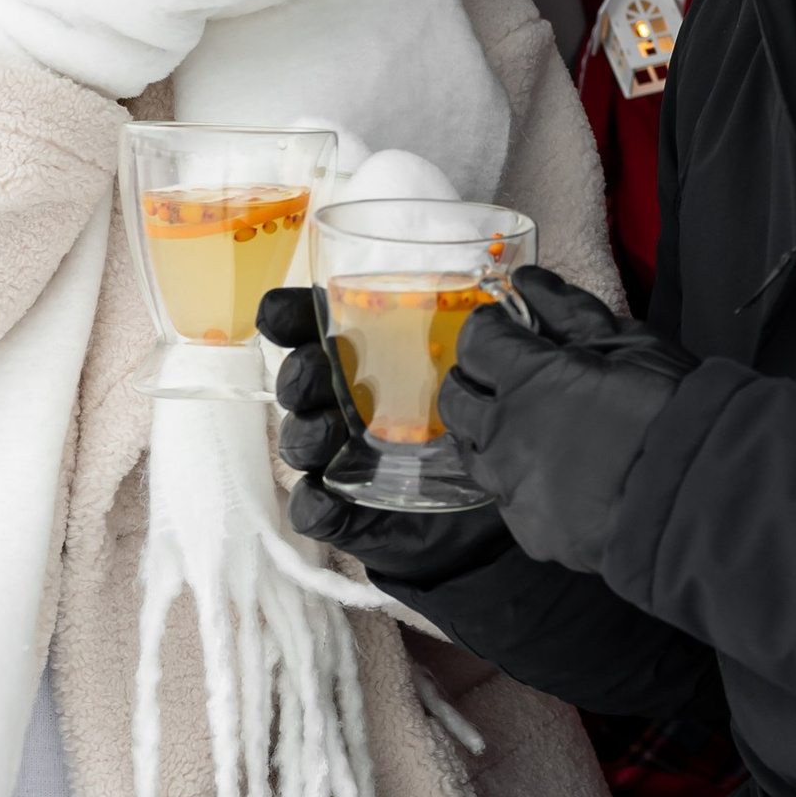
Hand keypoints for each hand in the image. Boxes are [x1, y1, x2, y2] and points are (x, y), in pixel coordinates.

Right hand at [257, 286, 509, 584]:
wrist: (491, 509)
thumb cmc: (478, 421)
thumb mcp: (484, 370)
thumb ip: (484, 330)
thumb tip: (514, 284)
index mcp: (366, 358)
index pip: (313, 326)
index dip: (290, 316)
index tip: (281, 314)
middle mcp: (344, 404)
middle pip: (301, 381)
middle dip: (299, 373)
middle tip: (316, 370)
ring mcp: (340, 459)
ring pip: (300, 440)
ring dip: (304, 433)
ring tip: (326, 432)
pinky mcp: (345, 512)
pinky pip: (313, 509)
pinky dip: (311, 504)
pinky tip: (323, 499)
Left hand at [437, 268, 696, 571]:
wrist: (699, 497)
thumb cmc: (670, 407)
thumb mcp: (629, 343)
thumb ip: (568, 311)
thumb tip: (525, 283)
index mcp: (526, 378)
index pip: (476, 340)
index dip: (492, 330)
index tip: (512, 332)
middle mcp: (504, 433)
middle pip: (456, 400)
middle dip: (475, 381)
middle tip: (511, 381)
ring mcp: (512, 488)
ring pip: (473, 454)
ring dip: (491, 436)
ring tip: (532, 435)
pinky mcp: (529, 532)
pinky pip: (509, 499)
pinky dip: (525, 484)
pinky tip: (561, 482)